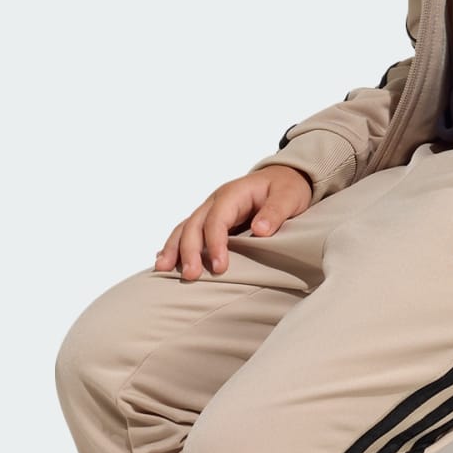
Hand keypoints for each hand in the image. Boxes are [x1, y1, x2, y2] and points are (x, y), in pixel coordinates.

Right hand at [155, 165, 313, 280]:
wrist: (285, 176)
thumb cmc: (287, 187)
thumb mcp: (289, 196)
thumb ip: (276, 212)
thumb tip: (261, 229)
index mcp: (233, 194)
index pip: (217, 219)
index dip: (215, 243)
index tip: (220, 267)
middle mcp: (216, 201)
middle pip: (194, 224)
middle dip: (189, 251)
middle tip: (190, 276)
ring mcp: (210, 210)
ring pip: (185, 228)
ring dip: (173, 249)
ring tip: (162, 270)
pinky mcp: (210, 220)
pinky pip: (187, 232)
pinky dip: (174, 246)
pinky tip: (165, 262)